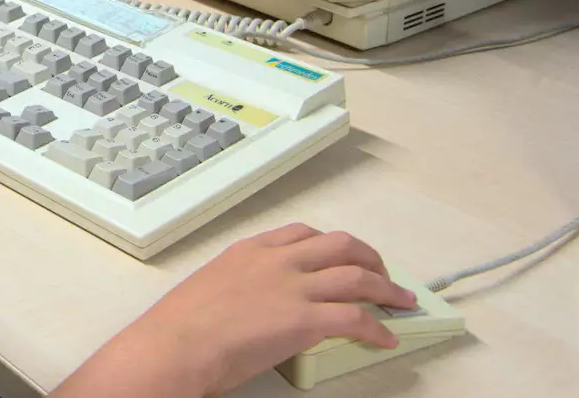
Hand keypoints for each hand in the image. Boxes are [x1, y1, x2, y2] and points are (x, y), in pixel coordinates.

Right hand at [57, 224, 415, 397]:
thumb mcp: (211, 286)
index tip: (340, 254)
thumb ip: (240, 286)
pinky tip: (386, 338)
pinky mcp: (305, 320)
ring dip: (386, 289)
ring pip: (356, 276)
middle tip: (380, 273)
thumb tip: (255, 304)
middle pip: (339, 245)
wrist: (177, 344)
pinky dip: (377, 327)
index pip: (301, 233)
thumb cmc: (180, 326)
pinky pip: (355, 318)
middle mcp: (277, 261)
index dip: (330, 244)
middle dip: (368, 258)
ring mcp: (293, 288)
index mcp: (250, 250)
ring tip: (401, 301)